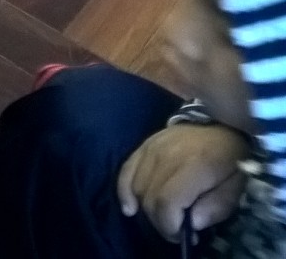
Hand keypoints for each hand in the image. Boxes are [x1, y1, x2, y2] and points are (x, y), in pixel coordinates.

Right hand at [118, 123, 249, 239]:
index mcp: (194, 166)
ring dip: (145, 209)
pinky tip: (129, 207)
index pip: (167, 201)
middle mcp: (167, 156)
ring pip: (136, 187)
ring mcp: (152, 148)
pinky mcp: (143, 146)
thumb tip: (190, 224)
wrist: (221, 123)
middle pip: (149, 197)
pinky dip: (124, 191)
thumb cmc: (231, 159)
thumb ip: (216, 207)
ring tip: (161, 218)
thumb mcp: (236, 186)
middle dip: (159, 222)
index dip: (169, 225)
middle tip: (174, 231)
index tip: (182, 236)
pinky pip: (125, 171)